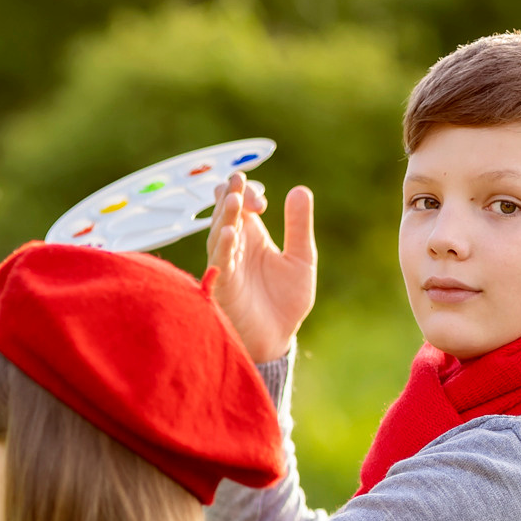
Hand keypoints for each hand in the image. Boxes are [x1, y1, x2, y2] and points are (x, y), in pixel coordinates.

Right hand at [203, 172, 316, 363]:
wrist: (278, 338)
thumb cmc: (285, 301)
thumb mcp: (301, 258)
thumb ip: (298, 225)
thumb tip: (299, 189)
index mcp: (252, 237)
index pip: (242, 204)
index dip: (249, 194)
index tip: (263, 202)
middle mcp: (236, 247)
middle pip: (226, 214)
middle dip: (232, 197)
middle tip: (239, 182)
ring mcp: (227, 265)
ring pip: (219, 234)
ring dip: (226, 217)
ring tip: (234, 200)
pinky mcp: (223, 286)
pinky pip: (219, 264)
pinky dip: (223, 248)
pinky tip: (230, 233)